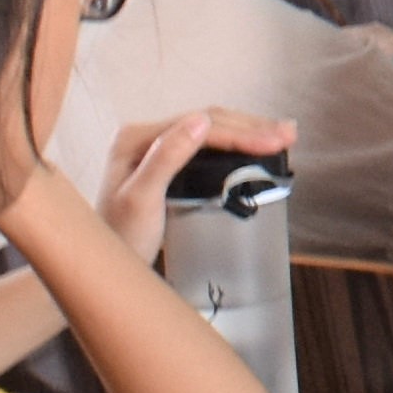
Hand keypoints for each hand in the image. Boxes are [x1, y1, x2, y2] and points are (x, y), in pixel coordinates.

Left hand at [92, 106, 295, 269]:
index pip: (201, 126)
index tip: (277, 143)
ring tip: (281, 136)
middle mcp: (145, 137)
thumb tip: (201, 121)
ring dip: (246, 132)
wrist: (103, 271)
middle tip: (289, 134)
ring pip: (209, 131)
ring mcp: (155, 151)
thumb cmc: (118, 240)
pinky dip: (233, 145)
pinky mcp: (164, 166)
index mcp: (137, 138)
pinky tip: (252, 147)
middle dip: (251, 127)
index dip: (242, 132)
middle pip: (208, 122)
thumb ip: (167, 158)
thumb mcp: (141, 199)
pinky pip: (205, 147)